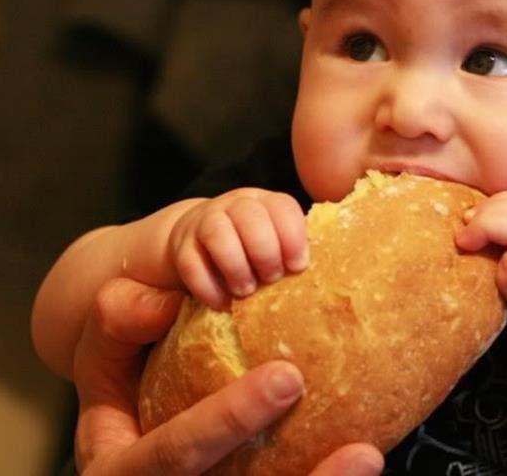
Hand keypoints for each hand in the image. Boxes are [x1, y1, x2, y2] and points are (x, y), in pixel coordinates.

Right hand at [73, 277, 382, 474]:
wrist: (131, 421)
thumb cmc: (119, 375)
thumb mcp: (102, 350)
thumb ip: (123, 321)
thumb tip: (166, 302)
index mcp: (118, 469)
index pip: (171, 454)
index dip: (225, 423)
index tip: (286, 377)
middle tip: (355, 442)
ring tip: (366, 457)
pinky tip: (359, 458)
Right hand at [168, 188, 309, 308]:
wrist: (199, 240)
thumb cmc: (250, 248)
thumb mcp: (274, 242)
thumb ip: (292, 252)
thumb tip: (324, 279)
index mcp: (265, 202)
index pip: (282, 207)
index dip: (293, 236)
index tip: (298, 266)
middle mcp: (235, 205)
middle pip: (250, 216)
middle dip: (265, 251)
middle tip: (271, 279)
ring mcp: (205, 222)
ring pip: (218, 233)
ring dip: (235, 265)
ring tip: (246, 291)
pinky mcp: (182, 245)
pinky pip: (191, 263)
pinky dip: (208, 286)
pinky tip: (222, 303)